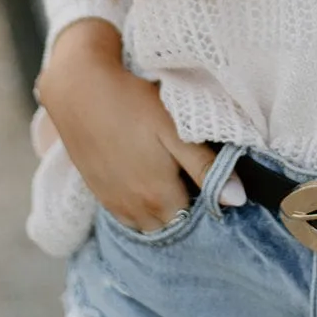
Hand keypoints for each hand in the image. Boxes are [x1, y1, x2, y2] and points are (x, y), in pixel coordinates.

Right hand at [36, 20, 243, 231]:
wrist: (79, 90)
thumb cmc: (133, 104)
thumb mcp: (175, 130)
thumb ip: (205, 167)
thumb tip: (237, 200)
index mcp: (158, 196)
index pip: (192, 220)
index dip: (204, 204)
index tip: (210, 184)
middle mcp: (134, 209)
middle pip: (168, 226)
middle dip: (183, 212)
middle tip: (192, 181)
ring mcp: (113, 202)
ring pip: (145, 225)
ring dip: (160, 213)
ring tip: (170, 182)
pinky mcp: (97, 191)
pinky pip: (124, 216)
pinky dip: (138, 208)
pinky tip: (143, 180)